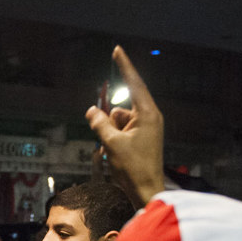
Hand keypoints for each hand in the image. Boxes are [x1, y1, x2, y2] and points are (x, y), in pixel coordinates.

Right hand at [86, 46, 164, 204]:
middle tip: (108, 140)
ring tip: (112, 152)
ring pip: (119, 121)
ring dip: (109, 133)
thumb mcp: (112, 143)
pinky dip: (113, 139)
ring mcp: (147, 128)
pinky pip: (122, 130)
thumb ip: (100, 124)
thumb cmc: (133, 167)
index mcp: (148, 114)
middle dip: (109, 122)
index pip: (134, 83)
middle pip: (121, 108)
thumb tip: (92, 111)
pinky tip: (113, 155)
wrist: (146, 190)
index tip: (117, 50)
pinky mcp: (142, 138)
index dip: (124, 66)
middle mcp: (150, 117)